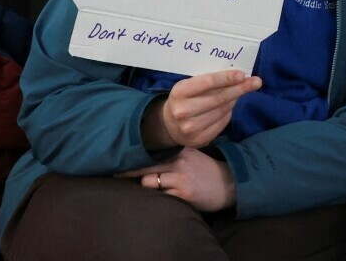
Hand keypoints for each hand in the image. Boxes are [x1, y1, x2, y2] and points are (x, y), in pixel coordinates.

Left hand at [119, 146, 236, 212]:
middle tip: (115, 174)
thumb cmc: (206, 171)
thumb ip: (171, 155)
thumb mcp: (191, 156)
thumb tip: (145, 158)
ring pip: (148, 182)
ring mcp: (180, 177)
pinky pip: (160, 196)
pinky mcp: (183, 193)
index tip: (116, 159)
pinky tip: (168, 196)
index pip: (150, 151)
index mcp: (179, 149)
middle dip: (128, 172)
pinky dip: (159, 197)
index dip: (133, 157)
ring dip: (148, 187)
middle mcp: (178, 160)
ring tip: (155, 188)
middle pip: (144, 166)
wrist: (230, 184)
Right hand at [147, 70, 260, 149]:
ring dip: (235, 100)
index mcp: (179, 92)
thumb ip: (208, 81)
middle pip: (219, 99)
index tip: (243, 74)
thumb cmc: (184, 98)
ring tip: (240, 92)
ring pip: (223, 111)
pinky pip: (222, 123)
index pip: (207, 82)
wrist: (169, 124)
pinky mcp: (199, 140)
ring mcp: (191, 128)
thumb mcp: (189, 85)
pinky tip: (229, 107)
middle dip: (240, 89)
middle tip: (256, 82)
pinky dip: (229, 113)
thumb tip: (238, 77)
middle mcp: (183, 111)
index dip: (226, 78)